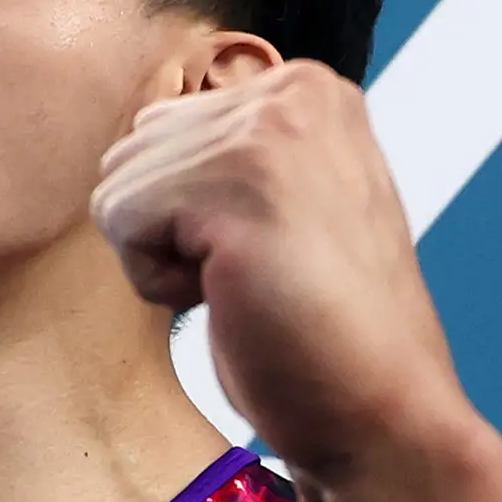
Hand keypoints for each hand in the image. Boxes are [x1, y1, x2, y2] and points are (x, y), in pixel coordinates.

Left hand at [92, 60, 476, 480]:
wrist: (382, 412)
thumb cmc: (320, 330)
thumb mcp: (278, 206)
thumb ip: (221, 155)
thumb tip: (137, 140)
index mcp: (309, 89)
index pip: (162, 129)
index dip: (191, 215)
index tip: (272, 252)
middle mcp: (294, 89)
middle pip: (133, 149)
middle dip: (171, 230)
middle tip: (259, 276)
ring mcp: (270, 129)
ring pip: (119, 186)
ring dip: (165, 259)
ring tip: (250, 286)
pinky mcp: (238, 180)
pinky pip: (119, 219)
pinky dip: (158, 282)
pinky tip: (233, 297)